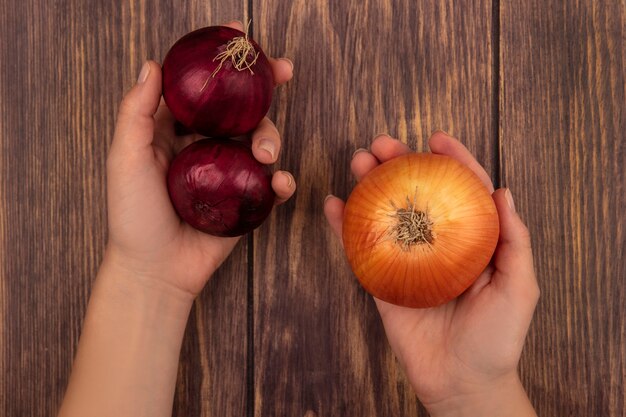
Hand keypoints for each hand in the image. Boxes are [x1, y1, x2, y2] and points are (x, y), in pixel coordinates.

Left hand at [105, 21, 295, 297]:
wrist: (156, 270)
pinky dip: (280, 179)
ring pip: (260, 139)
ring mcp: (228, 173)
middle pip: (239, 108)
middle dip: (264, 88)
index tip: (242, 39)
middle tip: (283, 71)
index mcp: (174, 132)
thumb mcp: (125, 159)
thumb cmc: (134, 217)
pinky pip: (270, 183)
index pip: (202, 89)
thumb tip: (151, 65)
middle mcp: (204, 147)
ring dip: (271, 136)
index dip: (222, 64)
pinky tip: (279, 182)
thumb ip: (136, 113)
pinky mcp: (246, 201)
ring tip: (265, 153)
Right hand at [324, 132, 538, 415]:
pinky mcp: (382, 280)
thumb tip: (503, 192)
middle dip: (399, 164)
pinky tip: (334, 205)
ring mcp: (407, 260)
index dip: (452, 160)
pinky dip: (344, 226)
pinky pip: (361, 249)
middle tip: (383, 145)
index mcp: (471, 241)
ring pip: (386, 213)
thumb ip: (515, 241)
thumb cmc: (497, 338)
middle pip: (416, 194)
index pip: (461, 190)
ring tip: (358, 161)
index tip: (437, 139)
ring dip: (370, 184)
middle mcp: (437, 243)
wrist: (460, 382)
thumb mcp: (519, 288)